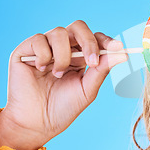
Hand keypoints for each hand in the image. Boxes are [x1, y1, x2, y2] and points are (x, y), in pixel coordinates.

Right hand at [0, 20, 127, 149]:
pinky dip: (44, 55)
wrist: (37, 123)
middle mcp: (62, 48)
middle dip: (88, 42)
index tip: (117, 47)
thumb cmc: (63, 108)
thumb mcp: (88, 88)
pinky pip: (39, 40)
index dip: (105, 40)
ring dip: (63, 56)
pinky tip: (42, 70)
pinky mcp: (25, 50)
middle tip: (91, 62)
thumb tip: (123, 54)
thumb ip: (102, 69)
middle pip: (78, 27)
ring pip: (59, 32)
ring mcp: (44, 48)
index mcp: (79, 56)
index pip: (94, 38)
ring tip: (58, 74)